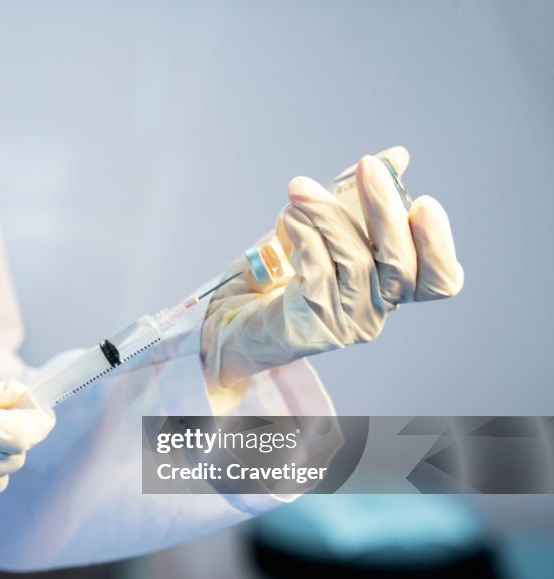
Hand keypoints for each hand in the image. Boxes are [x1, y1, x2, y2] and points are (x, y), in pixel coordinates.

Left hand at [202, 147, 463, 394]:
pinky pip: (316, 269)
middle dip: (385, 209)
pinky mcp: (311, 323)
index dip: (439, 244)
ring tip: (300, 189)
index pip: (440, 281)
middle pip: (401, 264)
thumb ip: (359, 195)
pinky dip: (303, 233)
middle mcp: (376, 310)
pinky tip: (288, 217)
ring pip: (355, 260)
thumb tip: (397, 156)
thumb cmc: (286, 269)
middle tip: (368, 165)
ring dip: (328, 213)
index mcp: (392, 288)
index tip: (423, 202)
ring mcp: (345, 321)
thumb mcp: (326, 225)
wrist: (237, 314)